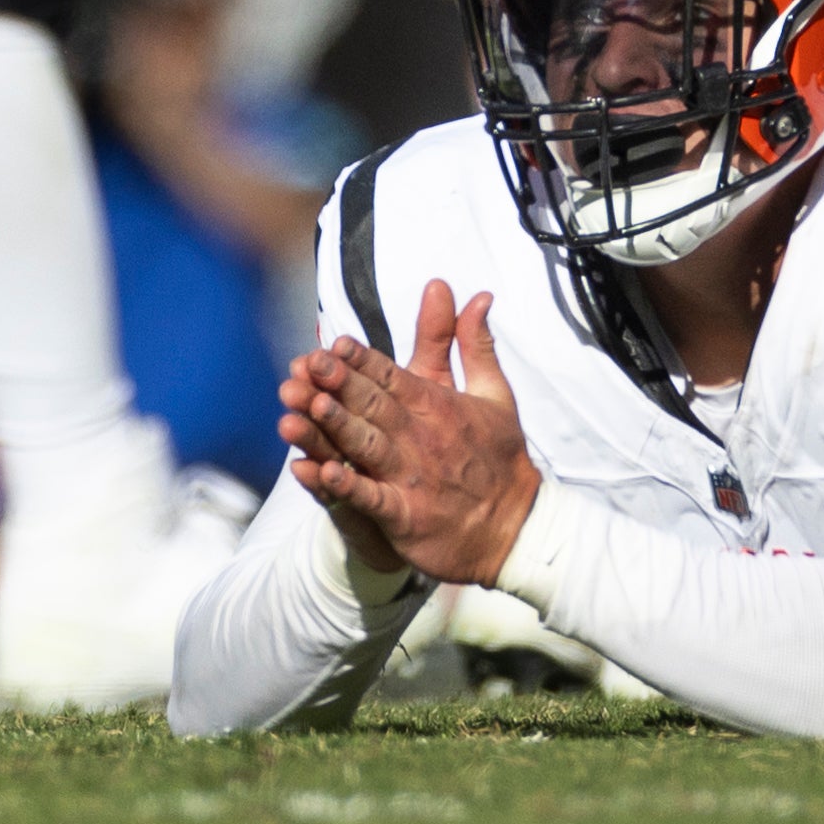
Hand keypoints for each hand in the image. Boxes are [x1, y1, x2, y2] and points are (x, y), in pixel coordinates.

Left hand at [278, 280, 541, 587]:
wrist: (516, 527)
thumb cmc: (499, 458)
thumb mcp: (494, 394)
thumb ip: (475, 345)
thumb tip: (479, 296)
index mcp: (439, 406)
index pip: (393, 375)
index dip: (362, 360)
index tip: (335, 342)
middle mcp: (423, 437)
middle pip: (375, 405)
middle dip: (341, 383)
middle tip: (310, 363)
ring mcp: (413, 477)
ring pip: (367, 445)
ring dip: (337, 426)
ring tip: (308, 405)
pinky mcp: (407, 516)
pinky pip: (371, 499)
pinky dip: (347, 486)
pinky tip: (320, 471)